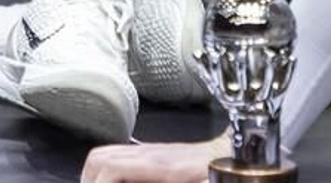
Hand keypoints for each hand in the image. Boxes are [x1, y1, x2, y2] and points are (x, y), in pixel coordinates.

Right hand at [81, 136, 227, 182]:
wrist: (241, 154)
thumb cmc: (225, 174)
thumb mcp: (203, 182)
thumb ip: (162, 180)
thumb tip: (134, 178)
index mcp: (160, 165)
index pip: (110, 167)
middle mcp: (151, 154)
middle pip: (101, 157)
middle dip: (89, 179)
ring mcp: (152, 151)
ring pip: (108, 154)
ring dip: (96, 174)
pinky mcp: (158, 154)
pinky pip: (121, 156)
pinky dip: (109, 170)